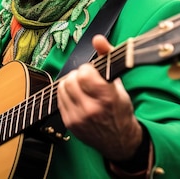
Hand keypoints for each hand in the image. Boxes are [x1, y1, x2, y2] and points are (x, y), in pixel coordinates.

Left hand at [57, 35, 142, 161]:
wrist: (119, 140)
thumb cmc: (120, 108)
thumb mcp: (118, 82)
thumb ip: (108, 57)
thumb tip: (97, 38)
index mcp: (107, 98)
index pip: (84, 73)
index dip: (87, 69)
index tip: (93, 73)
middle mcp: (92, 109)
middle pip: (70, 80)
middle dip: (77, 75)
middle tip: (86, 80)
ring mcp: (79, 118)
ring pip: (62, 88)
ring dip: (70, 83)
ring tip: (80, 87)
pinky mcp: (70, 124)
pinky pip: (59, 100)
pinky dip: (66, 94)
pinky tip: (76, 97)